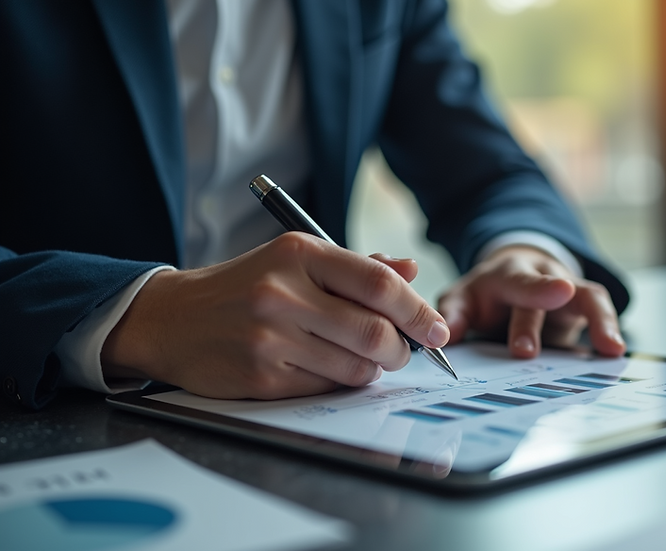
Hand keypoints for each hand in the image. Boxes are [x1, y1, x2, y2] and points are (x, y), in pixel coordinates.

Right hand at [101, 232, 449, 399]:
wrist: (170, 318)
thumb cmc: (246, 286)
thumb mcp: (296, 260)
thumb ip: (356, 266)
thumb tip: (410, 270)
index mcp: (299, 253)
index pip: (379, 284)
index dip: (418, 311)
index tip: (439, 329)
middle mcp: (283, 292)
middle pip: (375, 332)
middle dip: (402, 350)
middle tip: (402, 352)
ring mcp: (269, 337)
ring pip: (356, 366)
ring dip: (372, 369)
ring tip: (360, 358)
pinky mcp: (259, 376)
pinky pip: (326, 388)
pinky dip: (340, 382)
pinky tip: (325, 368)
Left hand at [437, 245, 625, 357]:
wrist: (512, 274)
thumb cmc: (487, 293)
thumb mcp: (463, 297)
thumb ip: (454, 313)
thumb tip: (447, 336)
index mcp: (508, 275)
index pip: (522, 280)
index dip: (540, 288)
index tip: (561, 291)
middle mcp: (542, 278)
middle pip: (549, 296)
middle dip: (538, 324)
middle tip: (527, 352)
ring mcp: (566, 293)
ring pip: (589, 297)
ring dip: (601, 320)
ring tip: (611, 347)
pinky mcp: (580, 309)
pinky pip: (599, 312)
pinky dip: (608, 330)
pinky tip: (615, 351)